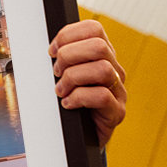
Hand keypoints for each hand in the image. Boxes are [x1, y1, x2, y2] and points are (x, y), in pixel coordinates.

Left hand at [49, 19, 126, 146]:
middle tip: (56, 72)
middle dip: (69, 56)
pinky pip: (102, 96)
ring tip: (61, 90)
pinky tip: (68, 103)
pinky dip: (79, 98)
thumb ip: (61, 59)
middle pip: (99, 46)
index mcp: (102, 56)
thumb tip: (48, 48)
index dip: (68, 35)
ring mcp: (119, 91)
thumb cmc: (70, 103)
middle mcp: (114, 70)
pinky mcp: (117, 112)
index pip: (93, 29)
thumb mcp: (63, 76)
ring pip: (102, 69)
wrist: (79, 138)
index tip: (51, 51)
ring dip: (73, 78)